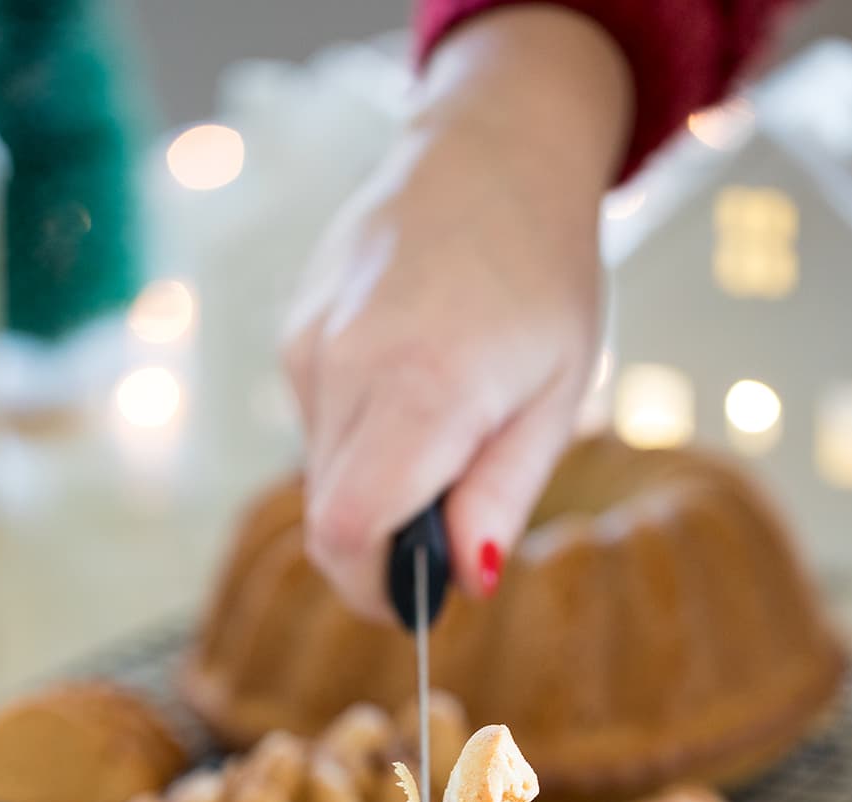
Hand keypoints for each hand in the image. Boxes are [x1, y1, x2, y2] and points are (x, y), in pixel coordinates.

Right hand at [281, 10, 631, 620]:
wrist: (494, 147)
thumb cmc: (545, 273)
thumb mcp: (557, 395)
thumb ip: (501, 495)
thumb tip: (464, 581)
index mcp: (421, 387)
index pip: (348, 536)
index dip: (374, 592)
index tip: (416, 606)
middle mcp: (345, 368)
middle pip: (328, 521)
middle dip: (381, 550)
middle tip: (448, 531)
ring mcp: (308, 348)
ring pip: (322, 476)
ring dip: (376, 488)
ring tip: (446, 427)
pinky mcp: (294, 336)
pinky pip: (318, 427)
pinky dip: (362, 439)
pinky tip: (412, 384)